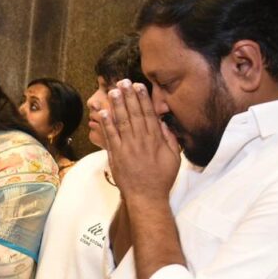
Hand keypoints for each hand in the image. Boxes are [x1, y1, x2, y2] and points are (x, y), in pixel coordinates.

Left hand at [101, 80, 180, 203]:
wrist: (146, 196)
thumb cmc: (161, 179)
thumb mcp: (174, 158)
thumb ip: (170, 140)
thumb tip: (164, 124)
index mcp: (156, 140)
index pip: (149, 114)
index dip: (143, 99)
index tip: (139, 86)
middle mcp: (141, 140)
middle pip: (134, 114)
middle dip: (128, 96)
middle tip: (123, 82)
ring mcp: (127, 147)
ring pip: (122, 121)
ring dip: (117, 105)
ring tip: (113, 91)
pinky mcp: (116, 155)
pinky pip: (111, 136)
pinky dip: (106, 123)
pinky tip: (103, 112)